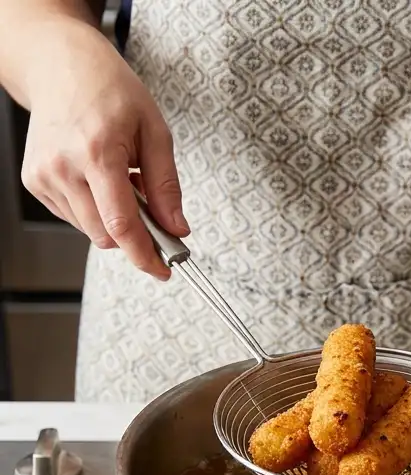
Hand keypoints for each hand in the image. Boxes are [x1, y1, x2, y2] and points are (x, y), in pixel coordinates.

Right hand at [19, 20, 186, 279]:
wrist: (62, 68)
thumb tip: (177, 227)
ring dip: (114, 219)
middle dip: (135, 233)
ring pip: (89, 229)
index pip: (121, 224)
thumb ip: (167, 186)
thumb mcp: (156, 133)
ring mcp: (43, 175)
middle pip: (104, 233)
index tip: (163, 270)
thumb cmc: (110, 92)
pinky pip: (73, 216)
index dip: (145, 255)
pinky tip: (100, 180)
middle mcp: (63, 167)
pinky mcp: (34, 181)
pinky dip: (95, 209)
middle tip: (152, 207)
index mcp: (97, 153)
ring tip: (122, 180)